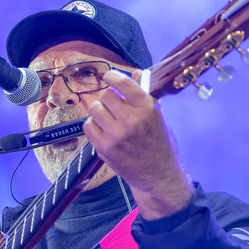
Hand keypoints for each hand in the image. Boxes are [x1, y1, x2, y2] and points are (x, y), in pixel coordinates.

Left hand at [83, 70, 192, 219]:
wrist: (158, 176)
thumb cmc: (160, 144)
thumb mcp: (158, 117)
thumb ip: (144, 96)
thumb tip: (136, 73)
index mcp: (148, 109)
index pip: (124, 83)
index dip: (112, 76)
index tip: (109, 76)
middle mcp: (132, 120)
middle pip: (106, 95)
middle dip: (107, 97)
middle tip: (112, 104)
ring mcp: (117, 135)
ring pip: (95, 109)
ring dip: (99, 111)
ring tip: (108, 118)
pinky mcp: (105, 148)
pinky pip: (88, 126)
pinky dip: (93, 125)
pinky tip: (103, 130)